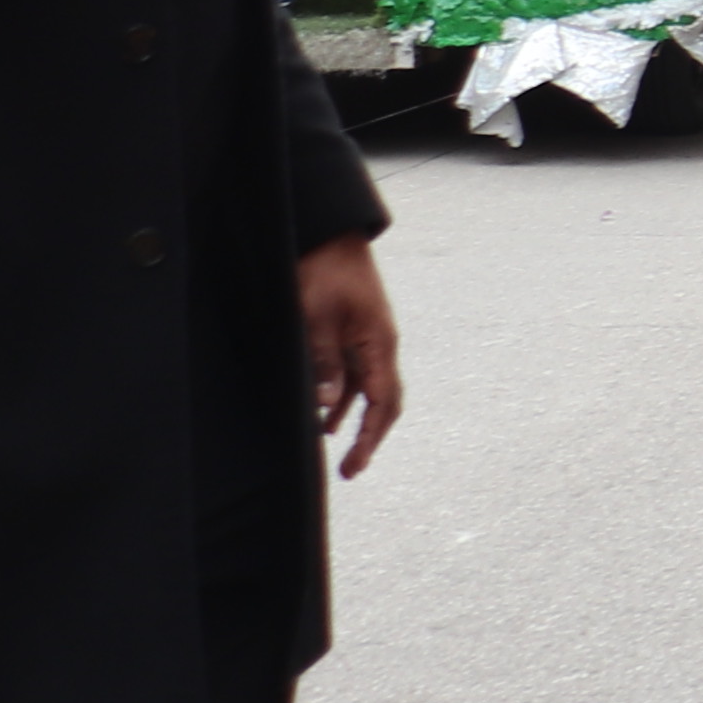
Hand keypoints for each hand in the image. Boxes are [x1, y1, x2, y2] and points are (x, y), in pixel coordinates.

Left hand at [297, 235, 402, 478]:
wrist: (330, 233)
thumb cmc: (324, 272)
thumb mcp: (317, 318)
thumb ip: (324, 361)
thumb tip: (325, 406)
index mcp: (379, 345)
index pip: (383, 403)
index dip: (370, 438)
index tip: (354, 466)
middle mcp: (380, 346)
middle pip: (384, 402)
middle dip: (370, 437)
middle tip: (351, 468)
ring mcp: (370, 338)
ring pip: (368, 388)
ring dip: (354, 417)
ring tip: (332, 444)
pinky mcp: (355, 330)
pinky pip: (356, 372)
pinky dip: (343, 395)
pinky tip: (326, 408)